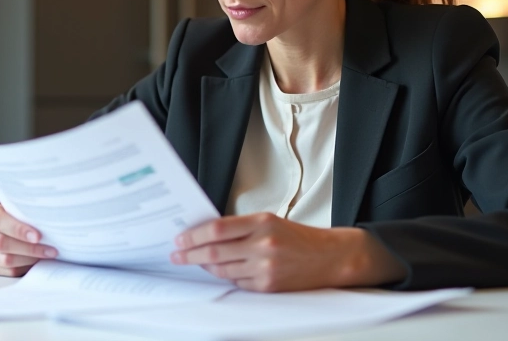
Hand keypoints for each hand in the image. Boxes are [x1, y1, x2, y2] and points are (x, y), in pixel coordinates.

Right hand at [0, 203, 57, 276]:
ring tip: (47, 255)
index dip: (18, 229)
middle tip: (50, 249)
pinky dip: (25, 267)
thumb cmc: (10, 217)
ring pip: (6, 260)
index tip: (38, 236)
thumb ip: (23, 214)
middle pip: (2, 244)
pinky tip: (37, 261)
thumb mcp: (13, 210)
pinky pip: (8, 271)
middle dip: (29, 248)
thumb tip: (47, 224)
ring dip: (30, 259)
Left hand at [170, 213, 405, 291]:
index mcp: (262, 223)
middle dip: (191, 254)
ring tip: (195, 262)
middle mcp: (263, 245)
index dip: (194, 236)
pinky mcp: (268, 286)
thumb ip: (240, 227)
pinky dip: (227, 277)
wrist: (329, 257)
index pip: (217, 229)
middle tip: (177, 255)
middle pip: (215, 251)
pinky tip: (222, 271)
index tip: (180, 239)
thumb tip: (207, 234)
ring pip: (223, 269)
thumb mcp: (269, 221)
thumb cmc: (298, 238)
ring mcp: (265, 268)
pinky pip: (237, 283)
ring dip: (206, 266)